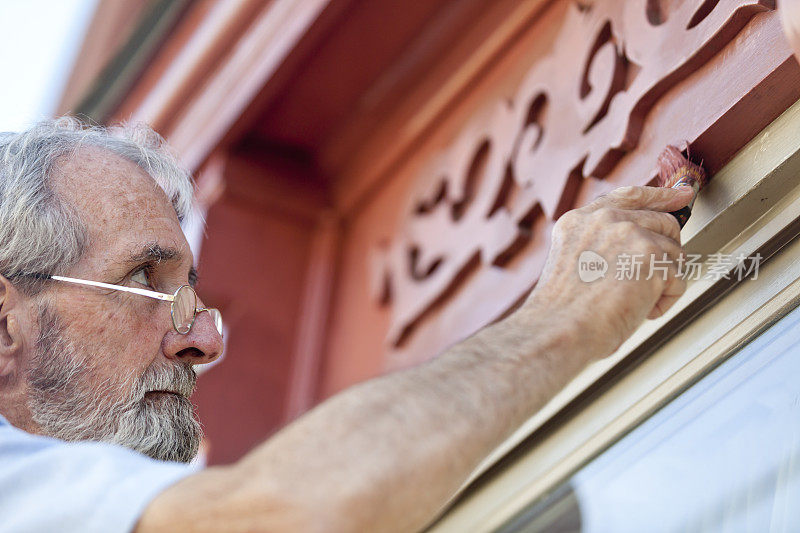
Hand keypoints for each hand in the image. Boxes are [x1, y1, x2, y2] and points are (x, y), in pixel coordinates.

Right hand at [522, 185, 694, 358]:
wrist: (559, 329)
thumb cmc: (562, 312)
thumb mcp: (573, 264)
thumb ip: (601, 246)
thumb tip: (641, 249)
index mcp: (580, 220)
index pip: (628, 197)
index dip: (659, 196)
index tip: (681, 195)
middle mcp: (605, 220)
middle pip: (662, 222)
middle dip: (668, 251)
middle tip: (656, 279)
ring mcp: (629, 234)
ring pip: (674, 254)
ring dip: (663, 283)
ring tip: (635, 303)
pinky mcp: (651, 256)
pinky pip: (678, 280)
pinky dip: (665, 302)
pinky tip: (641, 312)